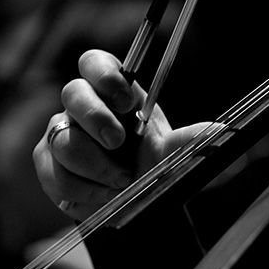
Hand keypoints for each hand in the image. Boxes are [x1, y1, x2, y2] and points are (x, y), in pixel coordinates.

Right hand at [33, 49, 212, 219]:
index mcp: (114, 94)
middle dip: (96, 119)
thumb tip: (222, 132)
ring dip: (96, 167)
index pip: (94, 63)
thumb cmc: (151, 169)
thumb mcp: (175, 154)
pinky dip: (84, 191)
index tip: (126, 101)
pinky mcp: (47, 164)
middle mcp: (83, 108)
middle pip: (72, 92)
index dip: (104, 75)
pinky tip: (103, 196)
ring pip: (63, 140)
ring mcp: (60, 134)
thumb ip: (193, 141)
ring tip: (120, 181)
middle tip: (119, 143)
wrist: (131, 206)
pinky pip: (55, 175)